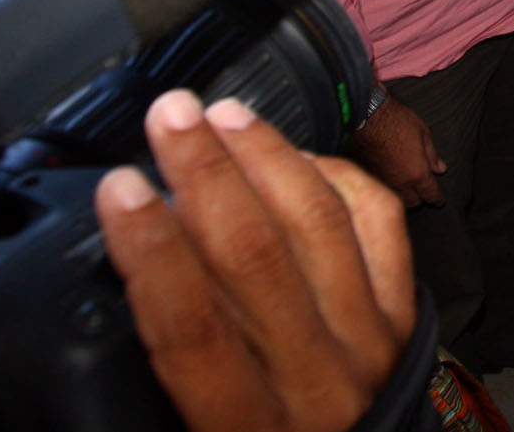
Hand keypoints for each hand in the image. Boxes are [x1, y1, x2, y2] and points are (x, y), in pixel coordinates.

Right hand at [94, 90, 417, 431]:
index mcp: (242, 426)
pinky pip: (379, 226)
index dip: (152, 250)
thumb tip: (107, 288)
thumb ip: (161, 365)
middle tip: (170, 113)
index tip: (119, 188)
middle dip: (207, 173)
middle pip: (256, 255)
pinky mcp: (405, 316)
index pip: (192, 324)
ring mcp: (369, 341)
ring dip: (268, 158)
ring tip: (224, 114)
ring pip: (320, 225)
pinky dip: (337, 178)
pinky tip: (297, 153)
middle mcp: (315, 380)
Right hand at [345, 95, 445, 207]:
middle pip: (414, 202)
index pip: (430, 194)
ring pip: (398, 199)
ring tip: (410, 191)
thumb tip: (440, 169)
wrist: (366, 117)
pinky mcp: (370, 176)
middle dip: (422, 199)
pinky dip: (393, 190)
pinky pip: (385, 190)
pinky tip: (394, 183)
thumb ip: (432, 155)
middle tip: (426, 193)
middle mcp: (400, 183)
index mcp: (417, 173)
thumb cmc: (396, 121)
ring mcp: (383, 181)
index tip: (440, 201)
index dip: (437, 199)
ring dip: (406, 198)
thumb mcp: (423, 133)